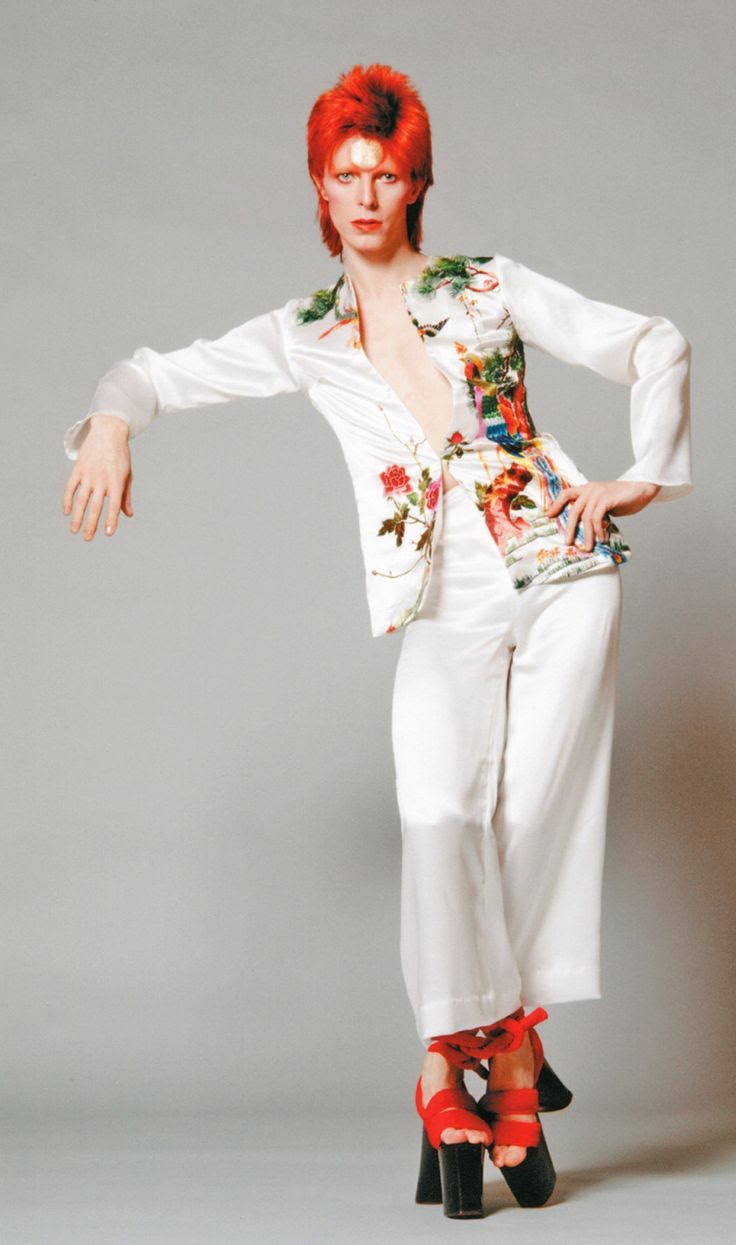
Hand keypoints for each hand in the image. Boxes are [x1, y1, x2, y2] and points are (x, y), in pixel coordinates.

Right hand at [62, 414, 132, 539]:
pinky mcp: (78, 469)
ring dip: (77, 517)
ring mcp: (88, 474)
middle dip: (91, 524)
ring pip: (81, 500)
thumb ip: (126, 496)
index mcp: (116, 481)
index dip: (111, 520)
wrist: (108, 432)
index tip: (108, 534)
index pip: (114, 505)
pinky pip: (70, 487)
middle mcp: (101, 479)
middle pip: (95, 506)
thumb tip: (128, 515)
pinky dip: (67, 500)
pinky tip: (67, 512)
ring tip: (74, 531)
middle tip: (88, 539)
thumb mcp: (127, 475)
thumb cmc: (120, 456)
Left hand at [547, 480, 661, 551]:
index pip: (566, 493)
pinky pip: (597, 517)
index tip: (549, 516)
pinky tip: (602, 539)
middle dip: (570, 528)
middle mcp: (590, 489)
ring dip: (587, 535)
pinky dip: (598, 530)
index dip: (556, 504)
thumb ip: (594, 511)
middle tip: (568, 542)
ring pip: (586, 517)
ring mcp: (598, 493)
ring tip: (588, 547)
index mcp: (587, 489)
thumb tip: (585, 528)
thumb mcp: (604, 503)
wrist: (642, 488)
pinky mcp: (607, 498)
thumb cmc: (624, 498)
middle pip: (573, 510)